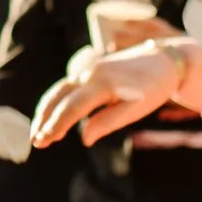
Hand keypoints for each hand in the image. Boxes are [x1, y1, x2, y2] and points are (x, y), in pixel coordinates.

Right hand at [33, 32, 201, 150]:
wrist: (165, 60)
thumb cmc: (154, 88)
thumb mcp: (137, 109)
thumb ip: (109, 122)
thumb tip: (84, 138)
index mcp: (104, 83)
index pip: (73, 107)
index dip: (57, 125)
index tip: (46, 140)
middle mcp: (91, 72)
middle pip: (59, 96)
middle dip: (45, 119)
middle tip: (36, 141)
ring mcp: (90, 68)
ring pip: (60, 90)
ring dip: (46, 110)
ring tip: (38, 131)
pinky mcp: (91, 69)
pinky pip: (68, 86)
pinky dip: (56, 101)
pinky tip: (52, 116)